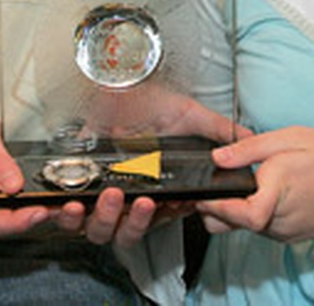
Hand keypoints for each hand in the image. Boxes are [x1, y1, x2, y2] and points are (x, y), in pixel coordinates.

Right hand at [0, 107, 51, 238]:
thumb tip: (16, 186)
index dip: (13, 223)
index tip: (38, 212)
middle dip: (30, 222)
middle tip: (59, 210)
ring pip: (5, 223)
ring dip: (33, 218)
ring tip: (60, 207)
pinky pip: (9, 212)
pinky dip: (29, 209)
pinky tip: (48, 201)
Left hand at [82, 97, 249, 247]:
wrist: (118, 80)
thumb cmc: (152, 98)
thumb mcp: (190, 114)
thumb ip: (217, 131)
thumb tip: (248, 142)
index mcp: (158, 185)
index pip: (161, 218)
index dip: (161, 219)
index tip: (164, 204)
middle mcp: (131, 191)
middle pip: (128, 232)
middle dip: (132, 225)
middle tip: (140, 201)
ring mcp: (104, 188)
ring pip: (98, 229)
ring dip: (102, 219)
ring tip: (109, 196)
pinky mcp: (78, 179)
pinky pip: (67, 211)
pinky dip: (66, 213)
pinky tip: (69, 203)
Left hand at [195, 126, 313, 242]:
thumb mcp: (292, 138)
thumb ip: (251, 148)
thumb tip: (218, 157)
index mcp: (279, 192)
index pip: (241, 213)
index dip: (216, 205)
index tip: (201, 191)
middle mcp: (279, 221)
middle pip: (233, 223)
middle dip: (217, 206)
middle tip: (214, 181)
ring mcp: (284, 232)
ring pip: (244, 225)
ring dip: (236, 206)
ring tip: (242, 178)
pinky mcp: (288, 235)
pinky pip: (260, 226)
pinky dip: (252, 210)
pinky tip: (262, 189)